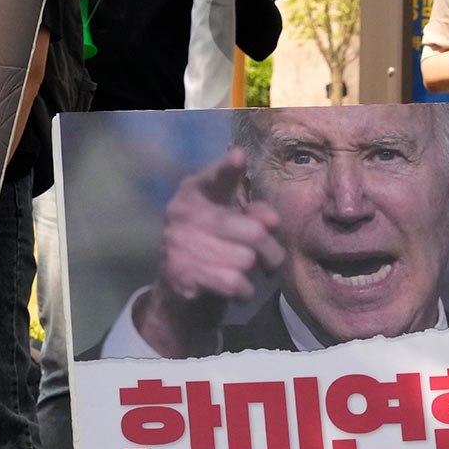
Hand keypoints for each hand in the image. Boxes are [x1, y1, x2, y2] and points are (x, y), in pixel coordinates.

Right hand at [140, 148, 285, 355]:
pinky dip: (243, 291)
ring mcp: (178, 244)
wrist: (177, 291)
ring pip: (246, 260)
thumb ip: (255, 213)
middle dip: (270, 250)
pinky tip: (236, 288)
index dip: (228, 168)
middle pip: (253, 232)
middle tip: (269, 258)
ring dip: (253, 273)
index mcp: (194, 191)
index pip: (215, 177)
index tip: (239, 157)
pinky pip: (234, 283)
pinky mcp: (181, 274)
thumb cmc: (214, 246)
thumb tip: (270, 221)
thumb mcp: (233, 222)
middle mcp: (181, 213)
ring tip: (242, 271)